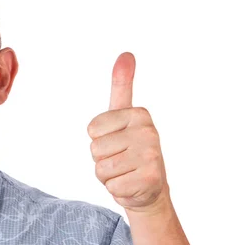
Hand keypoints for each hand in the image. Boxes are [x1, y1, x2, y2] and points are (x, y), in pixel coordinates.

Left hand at [87, 52, 170, 214]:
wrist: (150, 187)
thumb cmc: (131, 149)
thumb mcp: (123, 115)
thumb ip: (122, 85)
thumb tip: (126, 54)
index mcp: (139, 114)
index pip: (92, 130)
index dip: (98, 140)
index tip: (117, 141)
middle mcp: (148, 132)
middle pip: (95, 150)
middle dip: (102, 159)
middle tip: (122, 159)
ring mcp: (151, 156)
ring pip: (101, 169)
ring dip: (108, 175)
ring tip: (125, 171)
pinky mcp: (149, 179)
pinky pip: (111, 186)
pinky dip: (117, 189)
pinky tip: (131, 184)